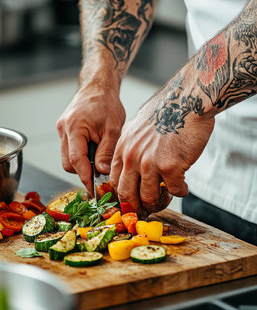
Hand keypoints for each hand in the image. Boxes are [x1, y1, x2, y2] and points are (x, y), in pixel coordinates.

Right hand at [57, 81, 124, 195]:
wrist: (98, 86)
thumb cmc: (107, 103)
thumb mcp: (113, 128)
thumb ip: (107, 151)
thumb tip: (102, 172)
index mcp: (74, 127)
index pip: (76, 160)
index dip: (85, 178)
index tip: (94, 190)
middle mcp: (63, 129)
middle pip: (69, 163)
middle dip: (84, 171)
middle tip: (102, 174)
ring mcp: (62, 130)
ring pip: (68, 158)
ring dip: (83, 163)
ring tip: (100, 157)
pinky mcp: (65, 130)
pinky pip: (70, 149)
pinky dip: (82, 154)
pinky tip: (95, 149)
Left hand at [110, 92, 213, 215]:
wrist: (187, 100)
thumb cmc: (167, 111)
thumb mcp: (138, 127)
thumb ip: (132, 147)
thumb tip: (133, 167)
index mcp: (122, 148)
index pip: (113, 181)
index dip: (121, 196)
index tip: (130, 203)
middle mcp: (132, 157)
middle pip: (126, 195)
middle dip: (136, 207)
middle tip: (147, 209)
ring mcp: (149, 163)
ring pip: (148, 198)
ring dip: (160, 202)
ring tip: (168, 196)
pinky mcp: (170, 167)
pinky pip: (175, 191)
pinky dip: (181, 192)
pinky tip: (184, 186)